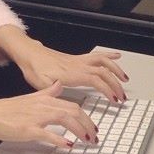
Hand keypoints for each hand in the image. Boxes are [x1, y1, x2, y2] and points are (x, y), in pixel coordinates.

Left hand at [0, 26, 127, 102]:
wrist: (28, 53)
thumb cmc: (33, 67)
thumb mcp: (39, 83)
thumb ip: (52, 89)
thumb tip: (63, 91)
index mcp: (70, 73)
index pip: (95, 80)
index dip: (107, 89)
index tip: (115, 100)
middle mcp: (77, 65)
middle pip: (103, 71)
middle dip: (115, 84)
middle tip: (122, 97)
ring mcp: (77, 61)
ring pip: (102, 61)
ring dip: (115, 69)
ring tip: (125, 79)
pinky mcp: (75, 59)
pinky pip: (96, 56)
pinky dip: (108, 55)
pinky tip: (116, 56)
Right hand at [0, 80, 97, 146]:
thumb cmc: (6, 109)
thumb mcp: (30, 97)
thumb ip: (47, 92)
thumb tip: (59, 86)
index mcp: (45, 99)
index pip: (73, 106)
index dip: (87, 118)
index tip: (92, 128)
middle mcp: (43, 106)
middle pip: (74, 111)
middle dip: (88, 125)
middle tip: (94, 137)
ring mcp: (36, 117)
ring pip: (66, 119)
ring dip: (80, 131)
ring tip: (87, 142)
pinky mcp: (28, 129)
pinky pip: (49, 134)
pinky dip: (61, 140)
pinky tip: (68, 146)